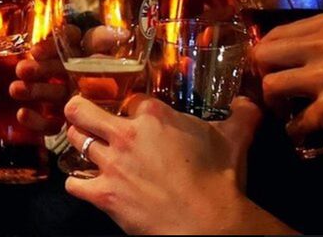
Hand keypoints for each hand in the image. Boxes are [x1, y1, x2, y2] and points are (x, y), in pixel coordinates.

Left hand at [0, 36, 71, 136]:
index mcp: (47, 51)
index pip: (67, 38)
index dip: (56, 42)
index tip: (35, 49)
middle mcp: (59, 72)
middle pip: (66, 66)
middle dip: (45, 67)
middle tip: (21, 69)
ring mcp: (59, 98)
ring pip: (61, 93)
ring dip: (40, 90)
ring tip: (14, 89)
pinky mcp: (54, 122)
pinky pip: (54, 123)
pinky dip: (38, 120)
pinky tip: (21, 114)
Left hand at [63, 95, 290, 233]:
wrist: (209, 223)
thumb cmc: (220, 179)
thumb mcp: (234, 140)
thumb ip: (241, 116)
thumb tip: (248, 102)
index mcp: (153, 115)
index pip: (129, 99)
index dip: (130, 107)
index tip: (131, 113)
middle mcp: (126, 134)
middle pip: (82, 110)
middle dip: (78, 110)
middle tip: (79, 113)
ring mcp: (112, 164)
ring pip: (74, 141)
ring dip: (77, 141)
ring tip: (82, 143)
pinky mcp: (104, 195)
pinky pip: (74, 183)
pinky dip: (76, 182)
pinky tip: (83, 182)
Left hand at [253, 12, 322, 156]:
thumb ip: (319, 39)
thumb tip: (278, 51)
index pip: (274, 35)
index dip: (265, 56)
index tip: (268, 70)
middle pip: (263, 56)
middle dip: (262, 76)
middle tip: (273, 91)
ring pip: (270, 86)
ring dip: (274, 104)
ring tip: (286, 111)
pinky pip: (293, 122)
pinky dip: (296, 131)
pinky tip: (304, 130)